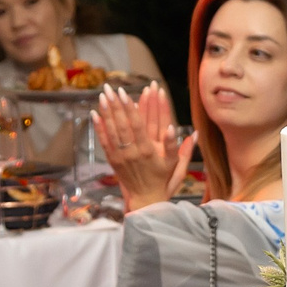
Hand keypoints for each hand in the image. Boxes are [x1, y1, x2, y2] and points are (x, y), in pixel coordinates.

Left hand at [96, 83, 194, 213]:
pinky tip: (95, 114)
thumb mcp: (176, 165)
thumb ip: (182, 148)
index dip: (132, 108)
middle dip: (117, 105)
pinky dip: (99, 128)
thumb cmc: (162, 180)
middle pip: (123, 124)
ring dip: (107, 112)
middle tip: (111, 88)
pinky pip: (104, 142)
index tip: (127, 93)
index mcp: (149, 151)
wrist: (145, 199)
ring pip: (112, 130)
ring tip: (103, 95)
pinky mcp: (113, 160)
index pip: (139, 125)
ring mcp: (121, 156)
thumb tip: (192, 133)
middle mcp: (133, 152)